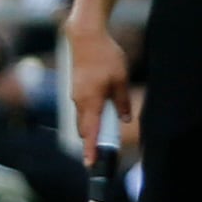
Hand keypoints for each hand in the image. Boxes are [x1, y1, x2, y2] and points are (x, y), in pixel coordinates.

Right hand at [66, 20, 131, 164]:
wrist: (85, 36)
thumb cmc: (105, 56)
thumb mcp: (121, 79)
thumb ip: (122, 101)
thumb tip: (125, 119)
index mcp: (90, 101)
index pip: (90, 132)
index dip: (91, 150)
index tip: (90, 165)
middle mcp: (79, 101)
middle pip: (85, 129)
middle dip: (92, 143)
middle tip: (101, 157)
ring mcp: (76, 94)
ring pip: (84, 118)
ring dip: (92, 129)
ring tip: (103, 140)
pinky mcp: (77, 88)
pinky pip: (83, 108)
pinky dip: (91, 116)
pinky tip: (101, 116)